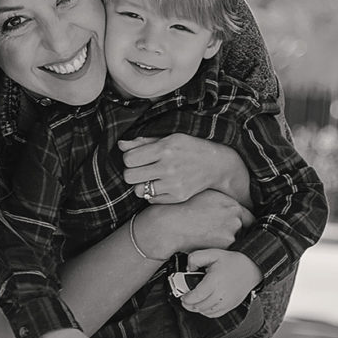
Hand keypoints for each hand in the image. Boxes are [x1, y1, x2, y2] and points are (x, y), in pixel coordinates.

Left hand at [120, 135, 246, 203]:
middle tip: (141, 169)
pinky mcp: (177, 197)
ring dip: (141, 184)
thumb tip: (121, 145)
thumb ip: (143, 142)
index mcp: (165, 148)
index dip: (129, 158)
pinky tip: (162, 184)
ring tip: (151, 177)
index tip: (137, 157)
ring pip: (137, 190)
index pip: (129, 159)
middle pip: (129, 176)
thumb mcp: (169, 138)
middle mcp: (168, 167)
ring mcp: (173, 184)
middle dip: (131, 172)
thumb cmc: (189, 148)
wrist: (216, 165)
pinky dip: (152, 193)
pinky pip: (150, 199)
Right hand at [136, 190, 254, 259]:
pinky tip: (205, 241)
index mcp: (232, 204)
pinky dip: (218, 248)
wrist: (170, 225)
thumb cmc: (182, 208)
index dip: (244, 221)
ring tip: (208, 235)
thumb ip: (224, 201)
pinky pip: (224, 249)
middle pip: (243, 229)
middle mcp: (234, 218)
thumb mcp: (207, 195)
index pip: (249, 216)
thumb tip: (229, 204)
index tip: (240, 225)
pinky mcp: (222, 247)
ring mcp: (230, 233)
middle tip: (218, 231)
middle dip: (235, 231)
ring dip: (225, 240)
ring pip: (234, 240)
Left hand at [180, 249, 262, 317]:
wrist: (251, 270)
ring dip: (196, 308)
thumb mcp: (213, 253)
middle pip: (200, 306)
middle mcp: (221, 293)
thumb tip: (188, 268)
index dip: (187, 298)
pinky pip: (214, 314)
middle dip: (189, 304)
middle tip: (185, 299)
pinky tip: (203, 305)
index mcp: (215, 280)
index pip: (197, 295)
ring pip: (206, 312)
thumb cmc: (232, 262)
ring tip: (192, 302)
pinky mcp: (229, 306)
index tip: (183, 296)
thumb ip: (196, 258)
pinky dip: (206, 312)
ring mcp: (226, 302)